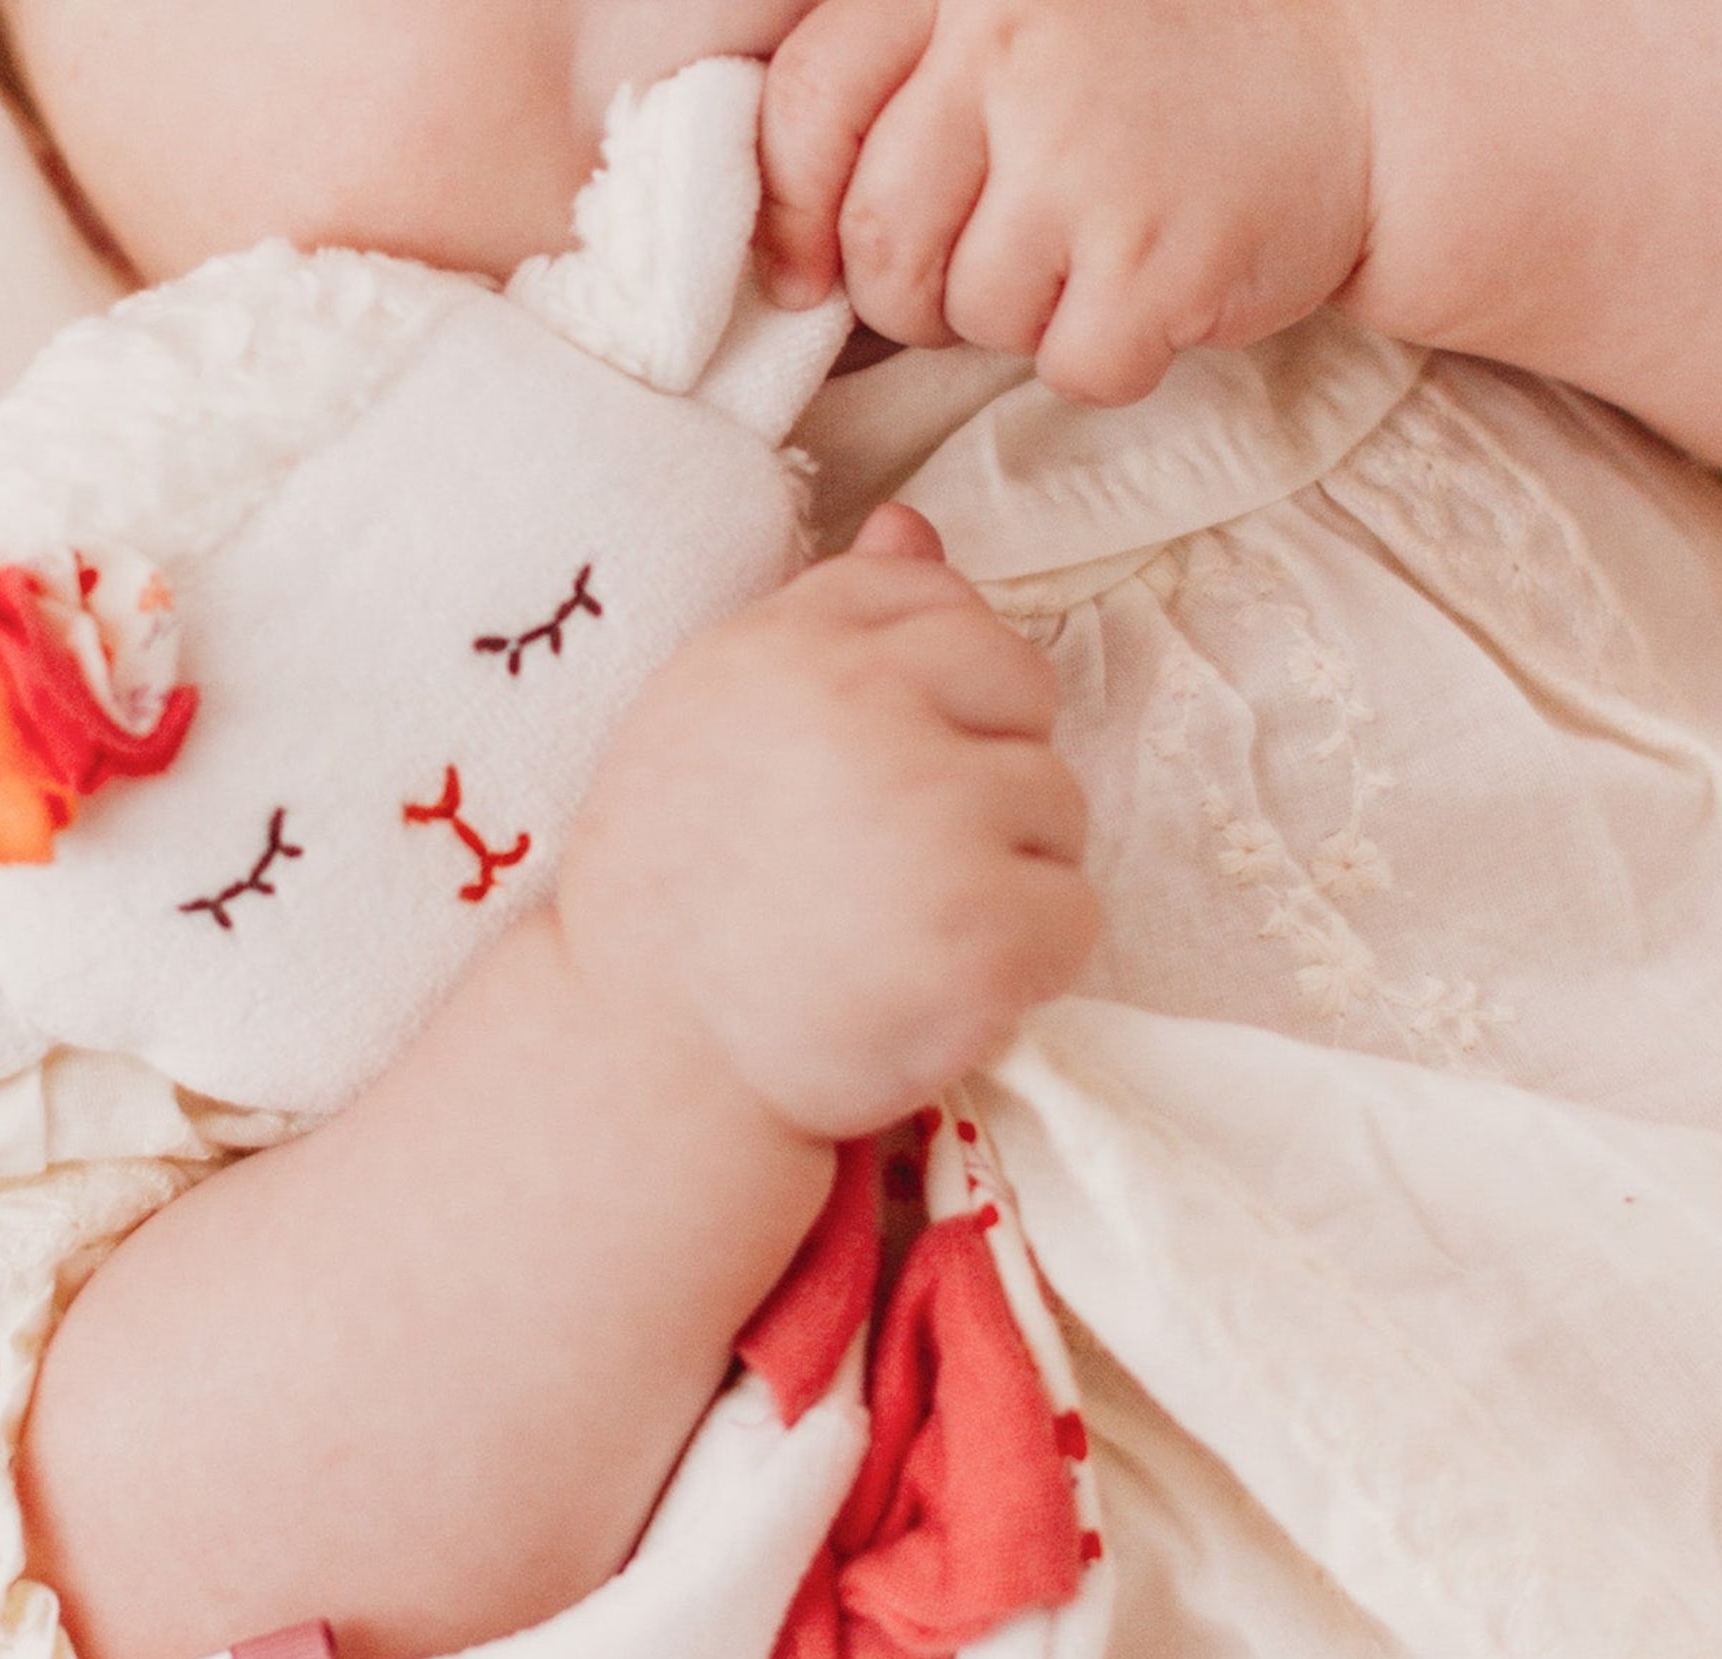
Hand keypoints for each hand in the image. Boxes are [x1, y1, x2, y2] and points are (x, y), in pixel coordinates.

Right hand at [554, 508, 1095, 1143]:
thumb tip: (915, 525)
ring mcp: (934, 822)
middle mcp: (863, 715)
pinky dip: (1027, 964)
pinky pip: (1074, 916)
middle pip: (1021, 690)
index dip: (934, 693)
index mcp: (789, 651)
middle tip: (895, 863)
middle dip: (982, 768)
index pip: (941, 602)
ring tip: (904, 931)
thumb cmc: (674, 905)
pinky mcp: (985, 935)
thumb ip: (820, 625)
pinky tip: (939, 986)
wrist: (647, 1069)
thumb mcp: (712, 725)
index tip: (880, 775)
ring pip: (1057, 806)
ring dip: (1005, 872)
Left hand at [758, 0, 1372, 405]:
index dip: (795, 213)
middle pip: (879, 238)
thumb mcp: (1015, 23)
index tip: (809, 268)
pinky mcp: (1151, 256)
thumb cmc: (1159, 72)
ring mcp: (1084, 147)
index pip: (808, 106)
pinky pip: (1067, 366)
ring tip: (1096, 249)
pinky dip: (1106, 358)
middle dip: (914, 290)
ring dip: (1016, 320)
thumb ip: (902, 84)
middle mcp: (1013, 37)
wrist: (1358, 86)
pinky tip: (1155, 289)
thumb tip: (781, 241)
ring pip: (963, 313)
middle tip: (997, 262)